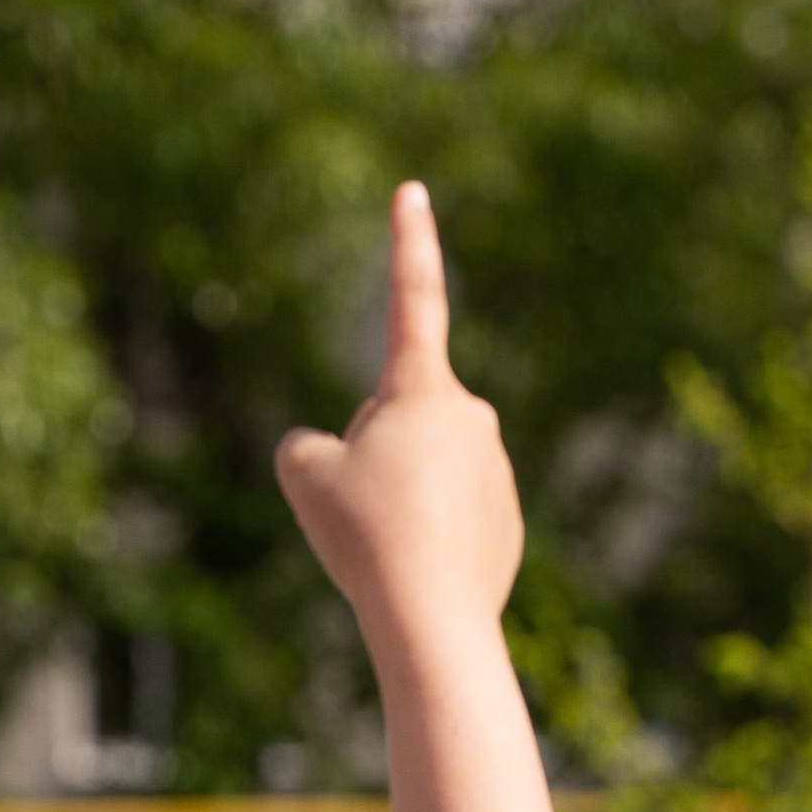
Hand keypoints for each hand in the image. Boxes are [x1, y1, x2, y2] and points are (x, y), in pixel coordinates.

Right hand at [275, 184, 521, 659]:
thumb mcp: (303, 478)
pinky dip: (429, 540)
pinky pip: (451, 519)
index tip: (412, 192)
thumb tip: (325, 456)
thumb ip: (304, 448)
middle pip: (398, 421)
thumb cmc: (366, 538)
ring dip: (399, 500)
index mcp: (422, 387)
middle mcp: (471, 416)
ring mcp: (496, 469)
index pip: (412, 299)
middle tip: (365, 508)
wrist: (432, 620)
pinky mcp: (508, 522)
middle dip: (375, 453)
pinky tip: (421, 571)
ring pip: (424, 474)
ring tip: (393, 545)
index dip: (408, 243)